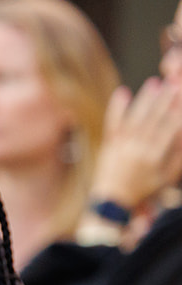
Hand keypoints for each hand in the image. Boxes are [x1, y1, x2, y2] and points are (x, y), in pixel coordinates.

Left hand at [88, 78, 181, 214]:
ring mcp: (121, 146)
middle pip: (153, 120)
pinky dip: (116, 108)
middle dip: (164, 101)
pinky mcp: (109, 145)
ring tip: (154, 83)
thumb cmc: (143, 189)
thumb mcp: (166, 178)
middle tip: (173, 83)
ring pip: (134, 118)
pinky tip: (123, 92)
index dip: (177, 113)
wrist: (112, 201)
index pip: (169, 130)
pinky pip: (112, 124)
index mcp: (154, 158)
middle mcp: (138, 150)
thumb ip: (178, 158)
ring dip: (144, 100)